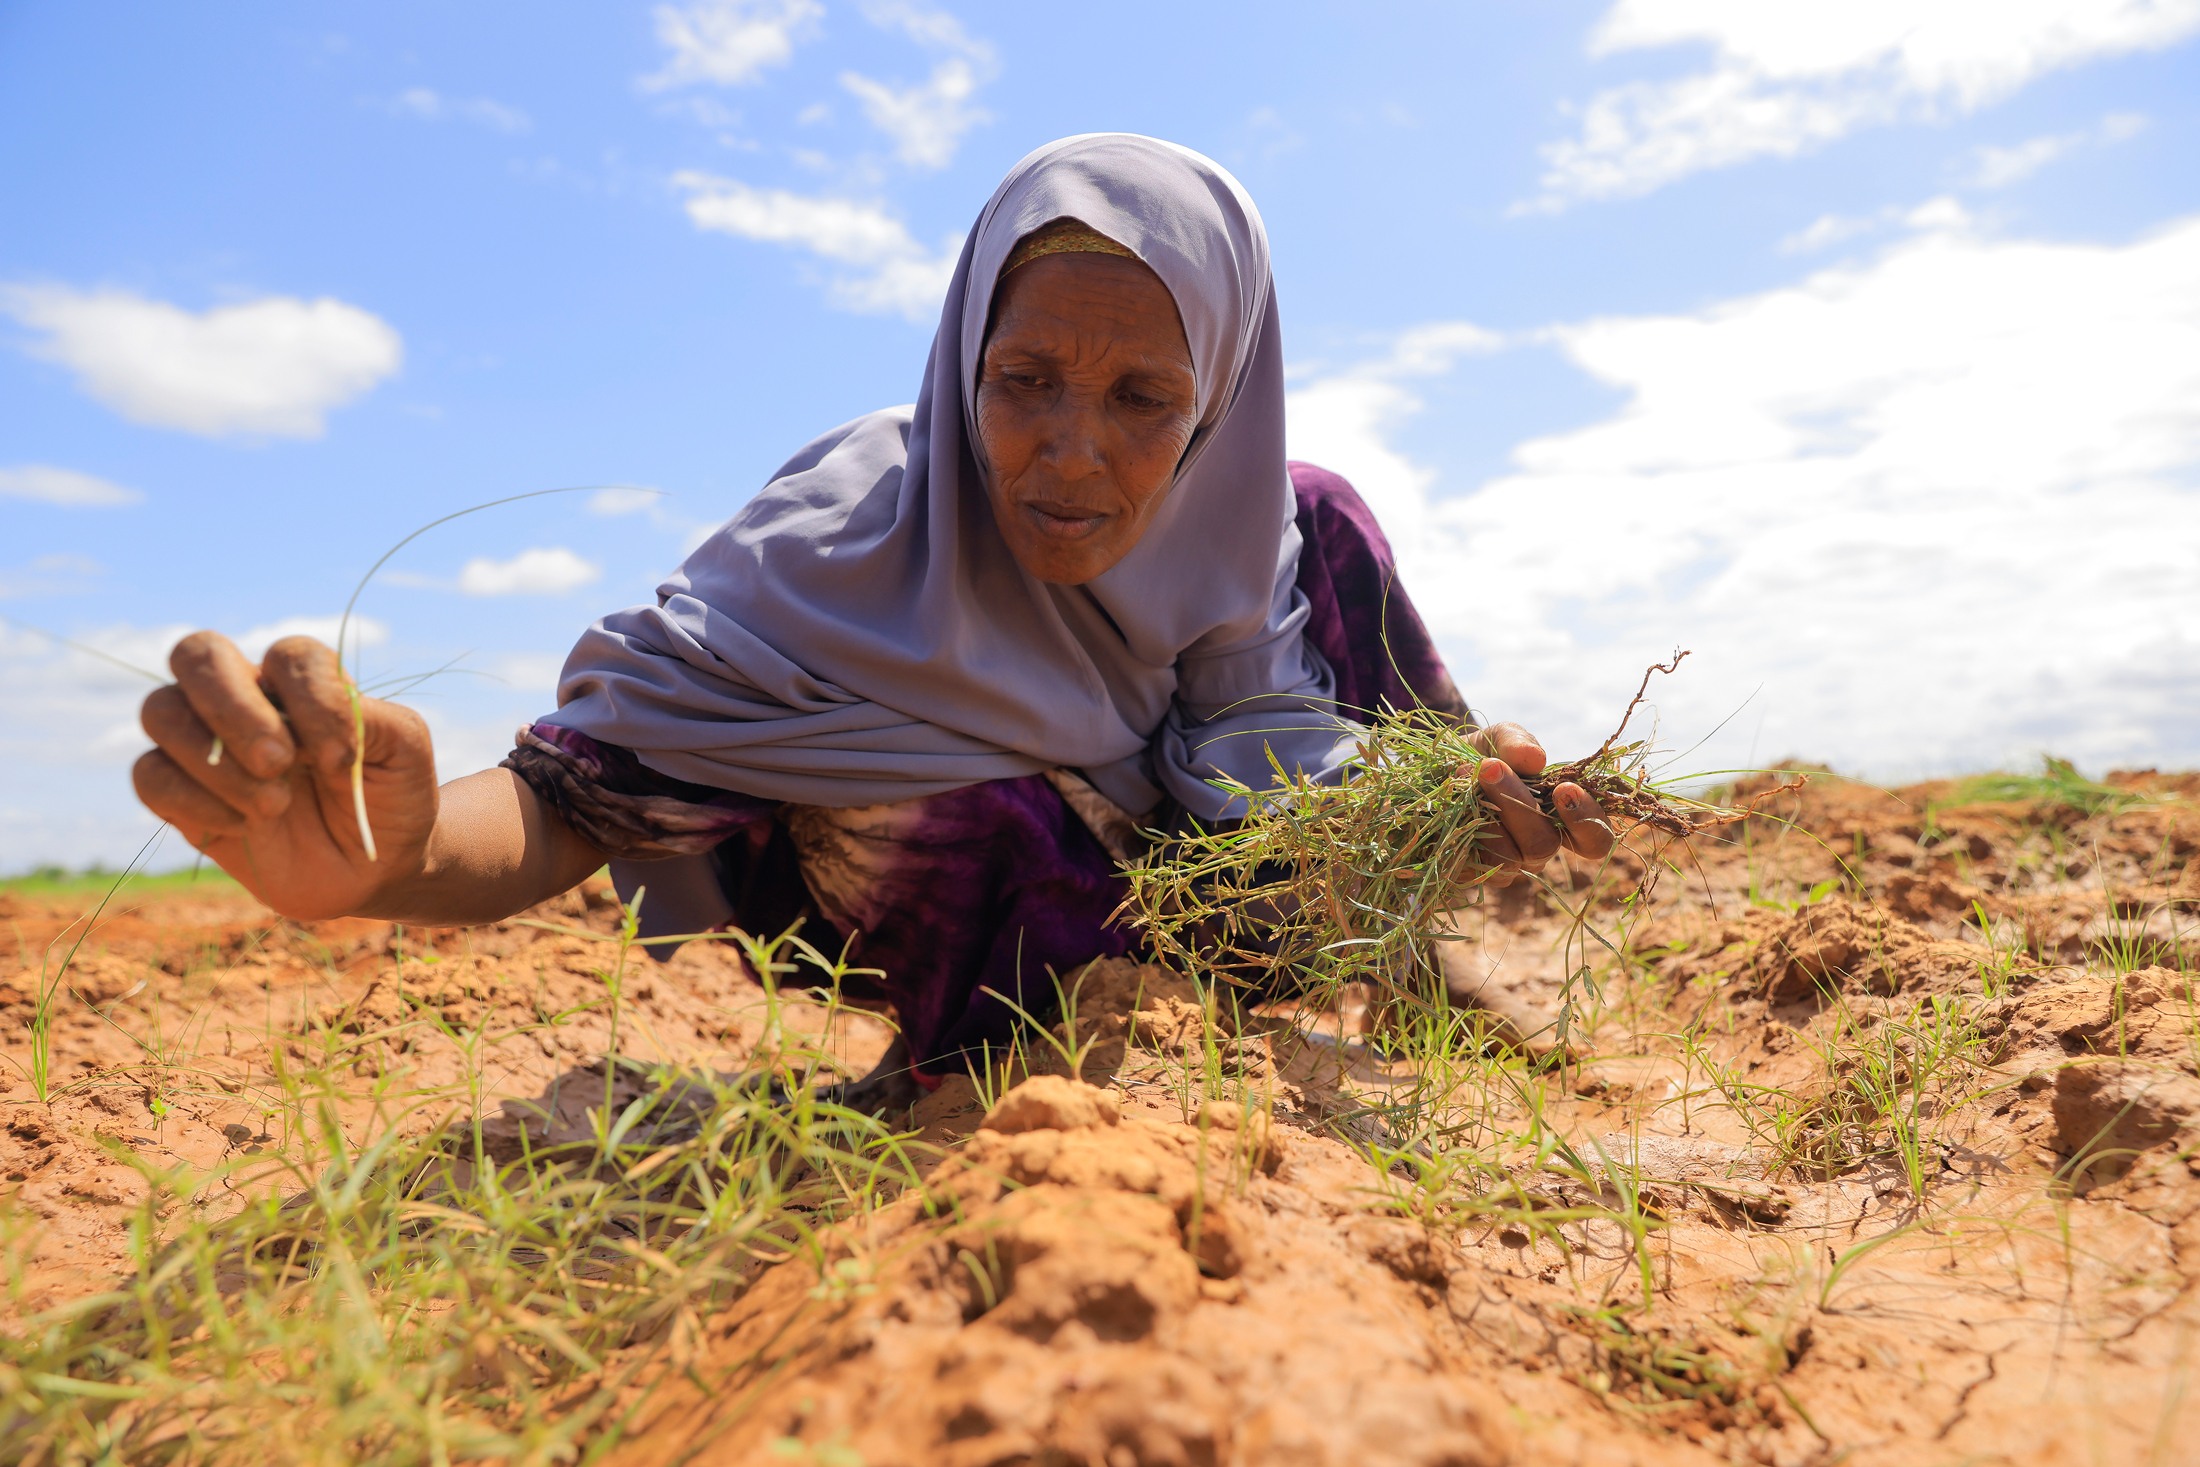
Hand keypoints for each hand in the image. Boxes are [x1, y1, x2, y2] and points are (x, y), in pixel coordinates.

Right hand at [132, 633, 439, 919]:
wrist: (373, 867)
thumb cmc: (390, 796)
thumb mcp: (404, 750)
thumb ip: (366, 718)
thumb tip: (302, 726)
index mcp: (302, 679)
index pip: (288, 655)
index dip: (313, 701)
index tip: (343, 759)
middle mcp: (245, 698)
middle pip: (198, 655)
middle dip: (235, 710)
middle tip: (279, 763)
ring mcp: (205, 743)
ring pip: (160, 711)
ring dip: (216, 763)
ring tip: (274, 805)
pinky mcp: (181, 794)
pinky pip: (150, 776)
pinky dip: (195, 801)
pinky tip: (245, 826)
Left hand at [1463, 722, 1613, 887]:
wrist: (1434, 771)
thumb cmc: (1482, 756)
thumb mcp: (1499, 738)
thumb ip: (1517, 742)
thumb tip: (1535, 758)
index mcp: (1559, 818)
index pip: (1594, 840)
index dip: (1587, 821)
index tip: (1564, 790)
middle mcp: (1538, 846)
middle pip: (1544, 845)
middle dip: (1518, 804)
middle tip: (1491, 767)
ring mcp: (1506, 865)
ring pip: (1509, 857)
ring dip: (1486, 813)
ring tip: (1466, 776)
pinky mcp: (1473, 874)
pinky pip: (1474, 862)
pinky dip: (1462, 827)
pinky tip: (1452, 802)